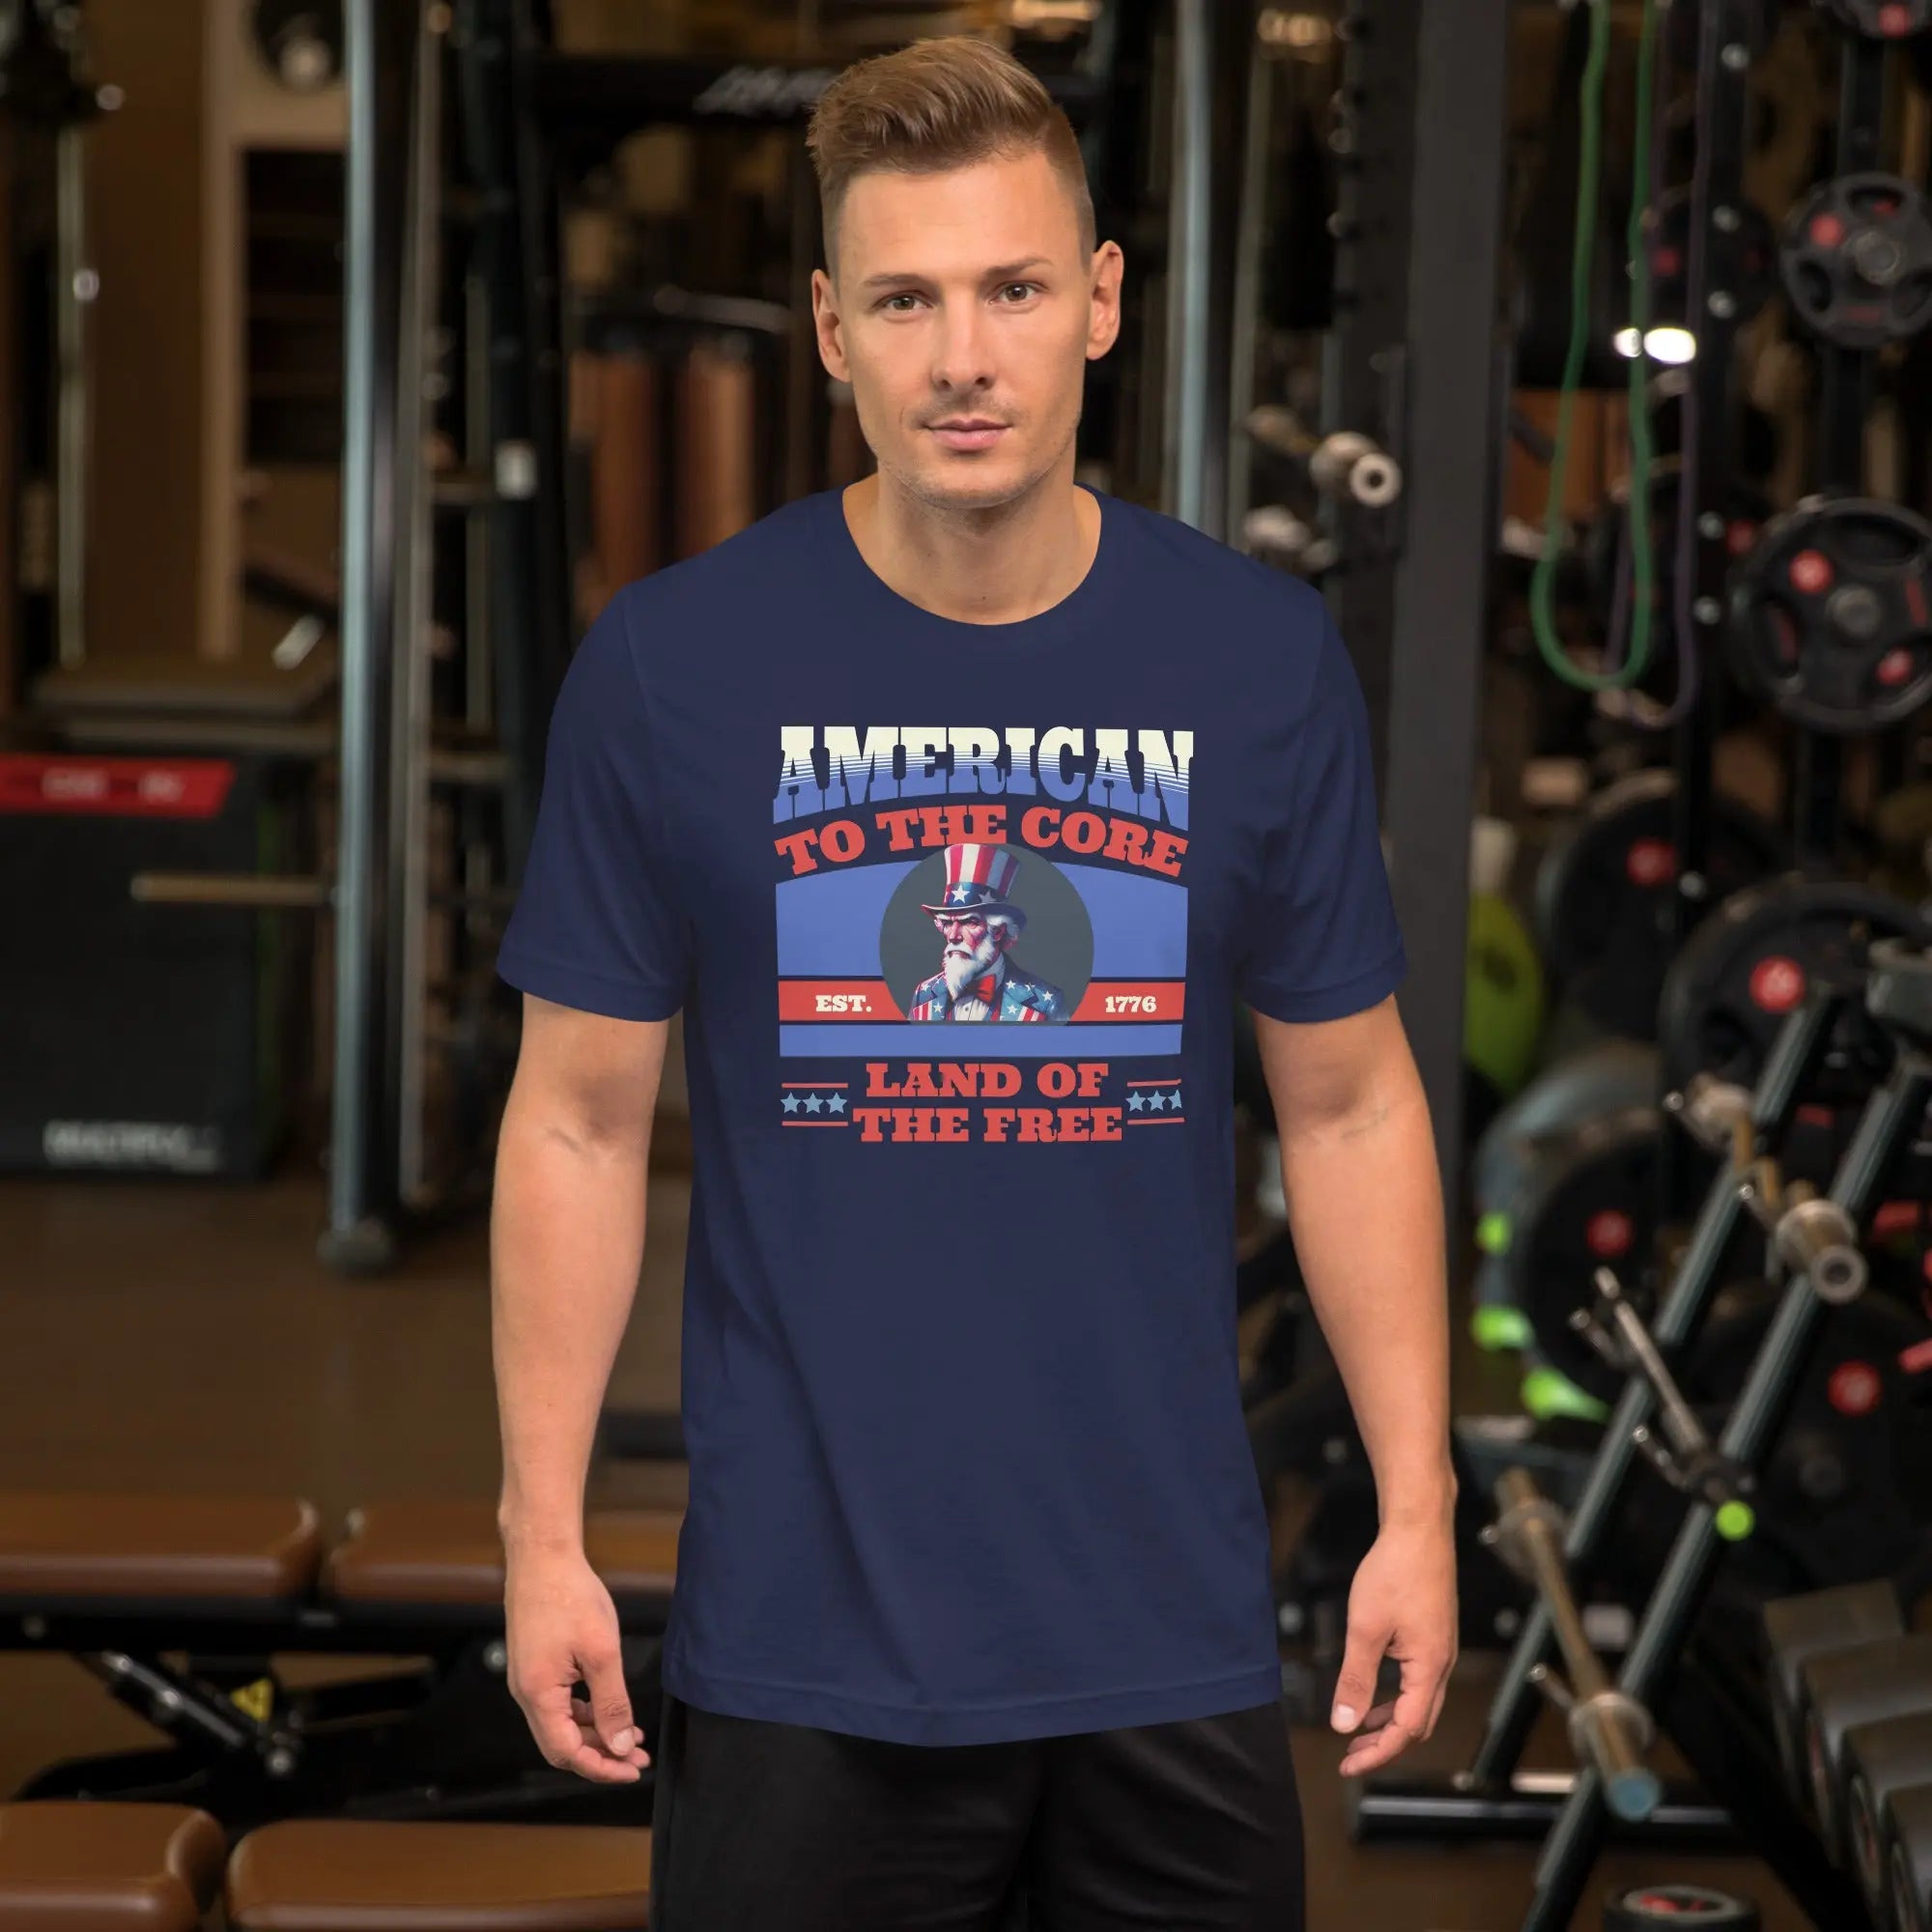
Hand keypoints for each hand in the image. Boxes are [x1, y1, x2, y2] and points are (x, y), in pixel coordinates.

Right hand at [504, 1545, 649, 1782]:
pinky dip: (584, 1712)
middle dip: (600, 1754)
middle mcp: (526, 1694)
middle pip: (562, 1744)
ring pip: (561, 1724)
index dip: (601, 1767)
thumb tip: (619, 1745)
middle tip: (637, 1757)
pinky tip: (608, 1708)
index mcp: (538, 1695)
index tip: (632, 1769)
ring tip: (631, 1735)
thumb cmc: (570, 1597)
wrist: (543, 1557)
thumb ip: (612, 1703)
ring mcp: (528, 1679)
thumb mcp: (601, 1652)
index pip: (567, 1752)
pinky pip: (558, 1703)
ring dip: (595, 1733)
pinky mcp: (534, 1666)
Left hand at [1330, 1511, 1457, 1777]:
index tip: (1348, 1765)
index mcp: (1429, 1668)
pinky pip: (1417, 1681)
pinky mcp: (1433, 1636)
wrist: (1419, 1529)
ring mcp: (1440, 1649)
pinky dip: (1396, 1697)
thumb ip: (1356, 1678)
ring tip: (1358, 1731)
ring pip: (1419, 1703)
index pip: (1406, 1730)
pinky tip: (1374, 1692)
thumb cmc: (1395, 1572)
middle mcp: (1441, 1664)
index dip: (1377, 1752)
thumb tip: (1344, 1724)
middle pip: (1418, 1724)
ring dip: (1390, 1722)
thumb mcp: (1365, 1628)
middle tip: (1351, 1756)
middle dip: (1385, 1745)